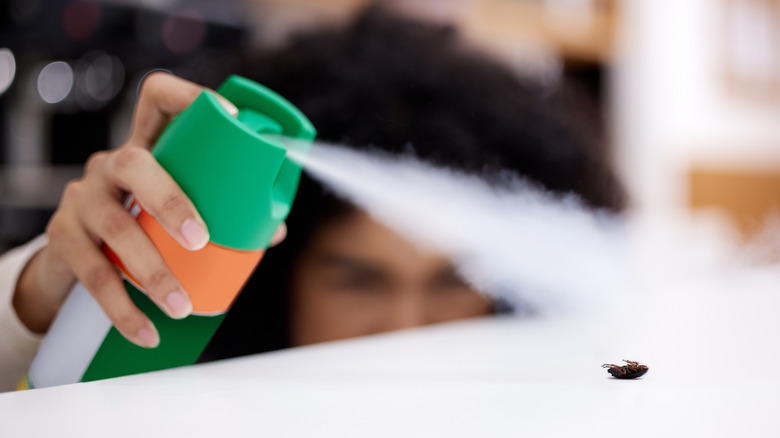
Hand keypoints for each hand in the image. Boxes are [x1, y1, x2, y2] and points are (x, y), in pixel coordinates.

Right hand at [12, 72, 286, 346]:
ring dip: (152, 270)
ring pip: (116, 226)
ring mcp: (82, 198)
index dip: (190, 99)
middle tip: (201, 241)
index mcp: (147, 149)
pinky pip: (92, 274)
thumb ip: (223, 213)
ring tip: (181, 305)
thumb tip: (274, 232)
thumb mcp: (172, 208)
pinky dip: (123, 309)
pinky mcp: (63, 238)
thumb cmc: (141, 224)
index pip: (158, 99)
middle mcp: (111, 165)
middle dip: (172, 201)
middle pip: (135, 163)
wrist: (74, 259)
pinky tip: (146, 331)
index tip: (229, 115)